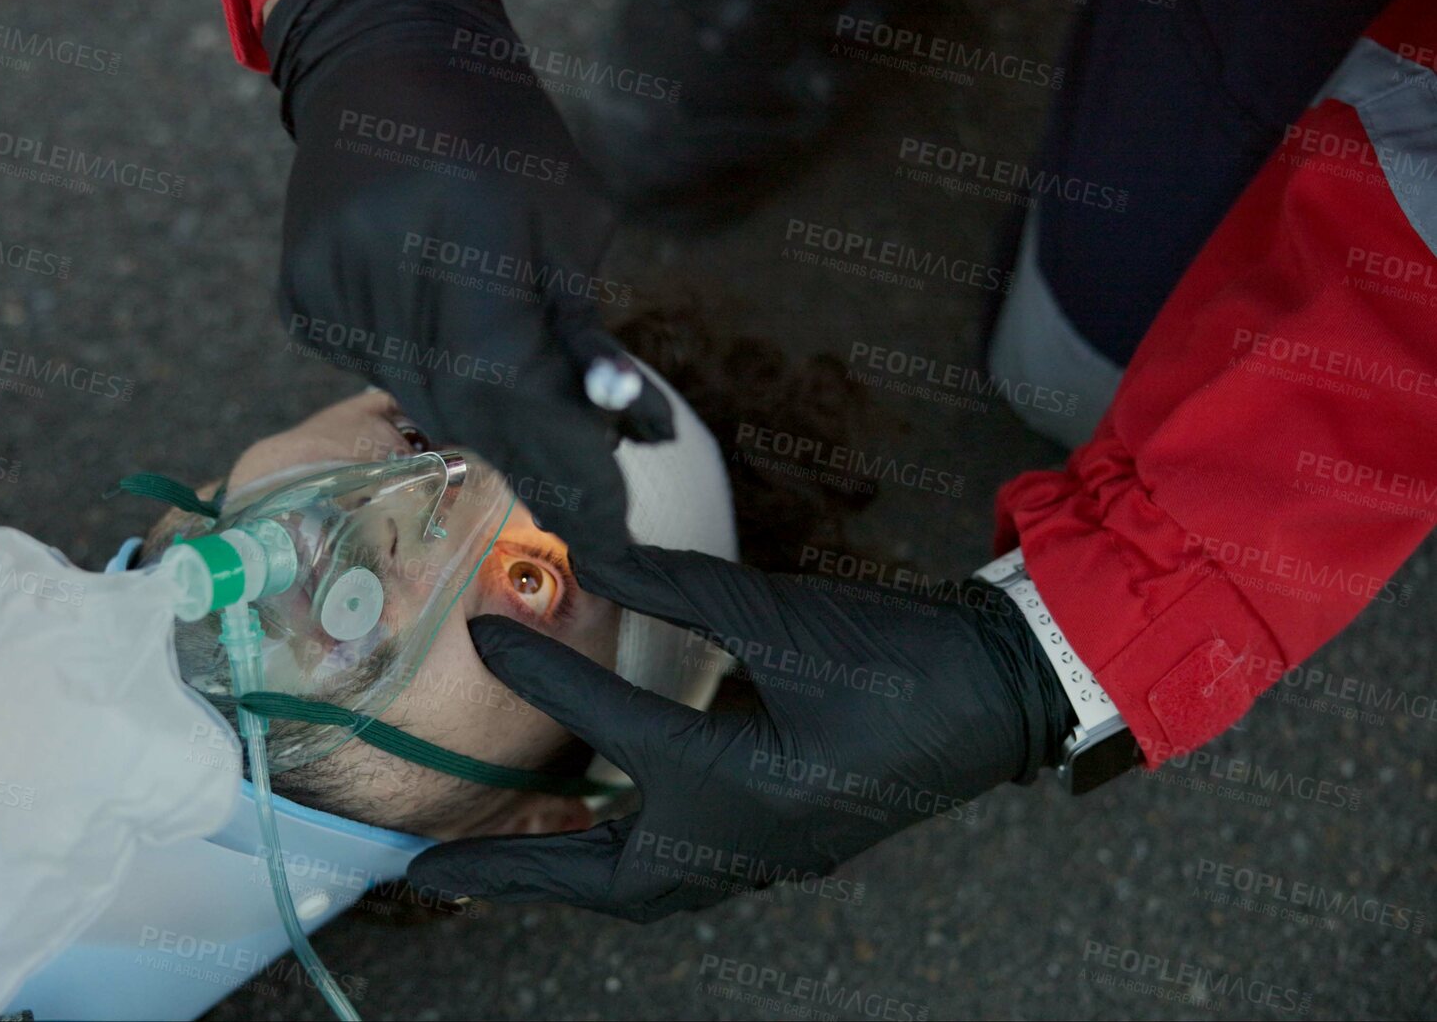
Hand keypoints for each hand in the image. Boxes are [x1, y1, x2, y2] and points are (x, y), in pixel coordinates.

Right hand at [263, 0, 672, 559]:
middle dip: (524, 446)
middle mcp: (380, 254)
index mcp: (464, 220)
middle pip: (458, 401)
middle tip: (580, 495)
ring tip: (513, 389)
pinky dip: (416, 367)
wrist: (385, 62)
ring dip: (471, 408)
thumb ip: (581, 330)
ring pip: (414, 395)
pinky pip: (371, 369)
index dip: (560, 455)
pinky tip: (432, 318)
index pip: (512, 377)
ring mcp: (326, 277)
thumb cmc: (501, 136)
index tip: (607, 521)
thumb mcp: (570, 215)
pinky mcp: (296, 294)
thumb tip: (618, 434)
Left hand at [407, 546, 1073, 920]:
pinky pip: (686, 873)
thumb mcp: (779, 613)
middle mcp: (746, 841)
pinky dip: (630, 860)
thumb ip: (676, 587)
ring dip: (572, 876)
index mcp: (741, 786)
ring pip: (647, 888)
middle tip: (435, 868)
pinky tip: (601, 825)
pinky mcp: (788, 841)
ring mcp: (771, 853)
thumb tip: (589, 552)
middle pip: (607, 883)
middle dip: (519, 874)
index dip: (543, 681)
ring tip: (502, 858)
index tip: (483, 645)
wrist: (1005, 692)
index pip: (611, 734)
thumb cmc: (899, 655)